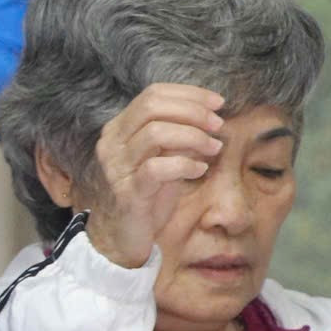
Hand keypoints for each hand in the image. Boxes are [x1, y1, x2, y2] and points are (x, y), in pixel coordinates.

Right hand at [85, 83, 225, 268]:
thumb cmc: (147, 194)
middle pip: (151, 107)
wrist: (123, 236)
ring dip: (194, 137)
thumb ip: (177, 135)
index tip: (218, 103)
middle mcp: (112, 144)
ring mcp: (117, 167)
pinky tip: (199, 171)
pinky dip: (185, 164)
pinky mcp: (127, 192)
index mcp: (119, 129)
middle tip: (217, 124)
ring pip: (155, 133)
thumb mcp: (163, 157)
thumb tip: (211, 116)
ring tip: (213, 148)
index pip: (152, 94)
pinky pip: (158, 168)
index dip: (189, 94)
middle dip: (193, 111)